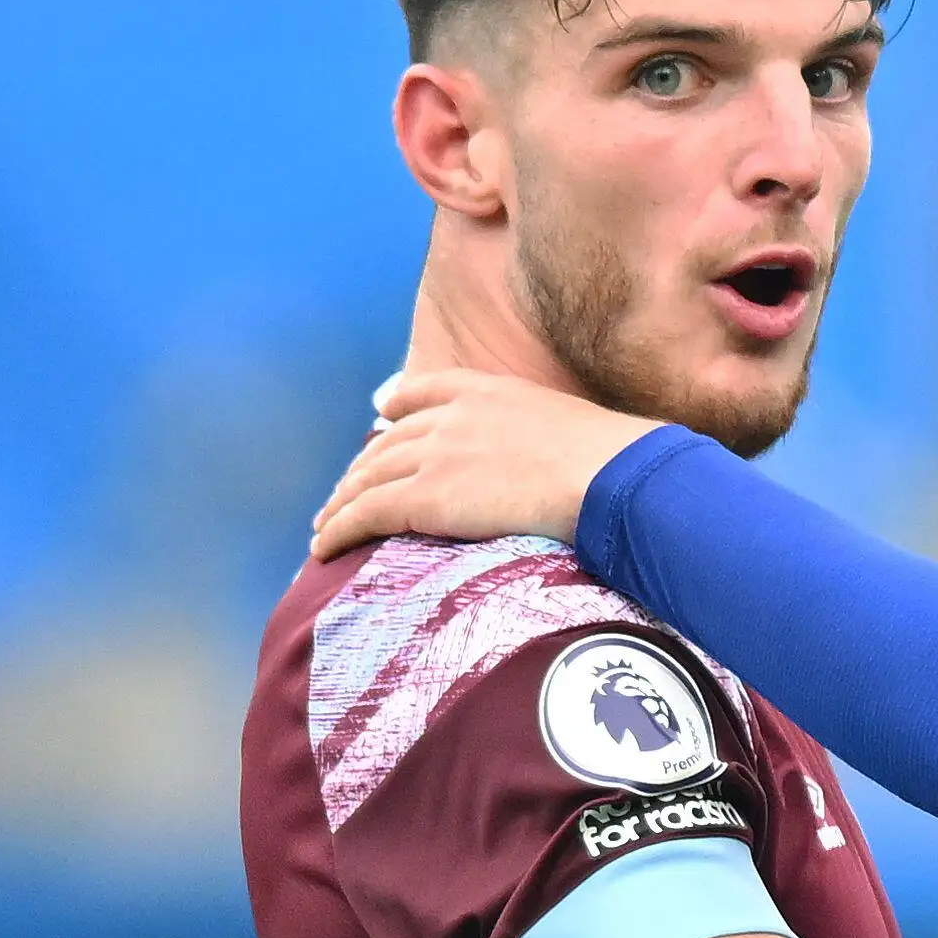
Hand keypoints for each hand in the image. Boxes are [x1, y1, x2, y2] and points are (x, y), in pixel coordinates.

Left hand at [310, 368, 658, 560]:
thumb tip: (573, 461)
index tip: (382, 418)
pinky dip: (338, 530)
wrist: (608, 476)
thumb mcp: (573, 428)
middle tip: (346, 494)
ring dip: (341, 504)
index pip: (424, 390)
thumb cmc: (614, 464)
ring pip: (367, 479)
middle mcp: (451, 417)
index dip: (397, 408)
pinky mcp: (424, 497)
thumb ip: (547, 436)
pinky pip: (365, 514)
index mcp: (488, 392)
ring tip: (326, 527)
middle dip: (362, 470)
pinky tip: (324, 547)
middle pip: (387, 442)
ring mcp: (435, 455)